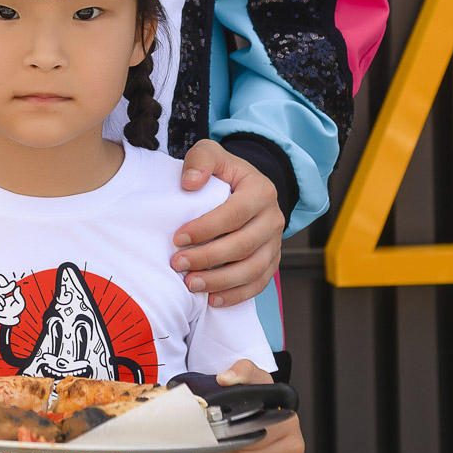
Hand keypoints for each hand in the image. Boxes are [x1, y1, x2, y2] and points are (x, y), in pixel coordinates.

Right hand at [0, 273, 26, 325]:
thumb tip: (17, 288)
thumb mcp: (20, 303)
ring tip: (5, 303)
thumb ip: (19, 296)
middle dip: (4, 288)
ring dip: (0, 298)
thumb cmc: (15, 311)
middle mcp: (1, 297)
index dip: (0, 280)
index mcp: (6, 294)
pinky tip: (2, 307)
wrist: (11, 320)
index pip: (2, 286)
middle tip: (12, 287)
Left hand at [171, 140, 285, 305]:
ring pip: (252, 270)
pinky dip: (236, 295)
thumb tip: (190, 183)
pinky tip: (212, 299)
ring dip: (220, 281)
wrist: (246, 188)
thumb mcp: (211, 153)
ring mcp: (275, 243)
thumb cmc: (223, 173)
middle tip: (178, 264)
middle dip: (208, 258)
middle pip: (243, 245)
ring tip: (191, 284)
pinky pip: (258, 284)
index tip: (178, 238)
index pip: (234, 214)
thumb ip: (200, 161)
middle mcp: (273, 219)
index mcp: (261, 191)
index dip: (206, 228)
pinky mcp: (272, 262)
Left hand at [204, 360, 303, 452]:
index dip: (238, 431)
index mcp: (289, 421)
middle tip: (239, 440)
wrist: (262, 439)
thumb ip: (241, 372)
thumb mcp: (252, 385)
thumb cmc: (258, 411)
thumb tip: (226, 378)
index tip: (236, 426)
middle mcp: (296, 447)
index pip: (254, 433)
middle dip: (235, 449)